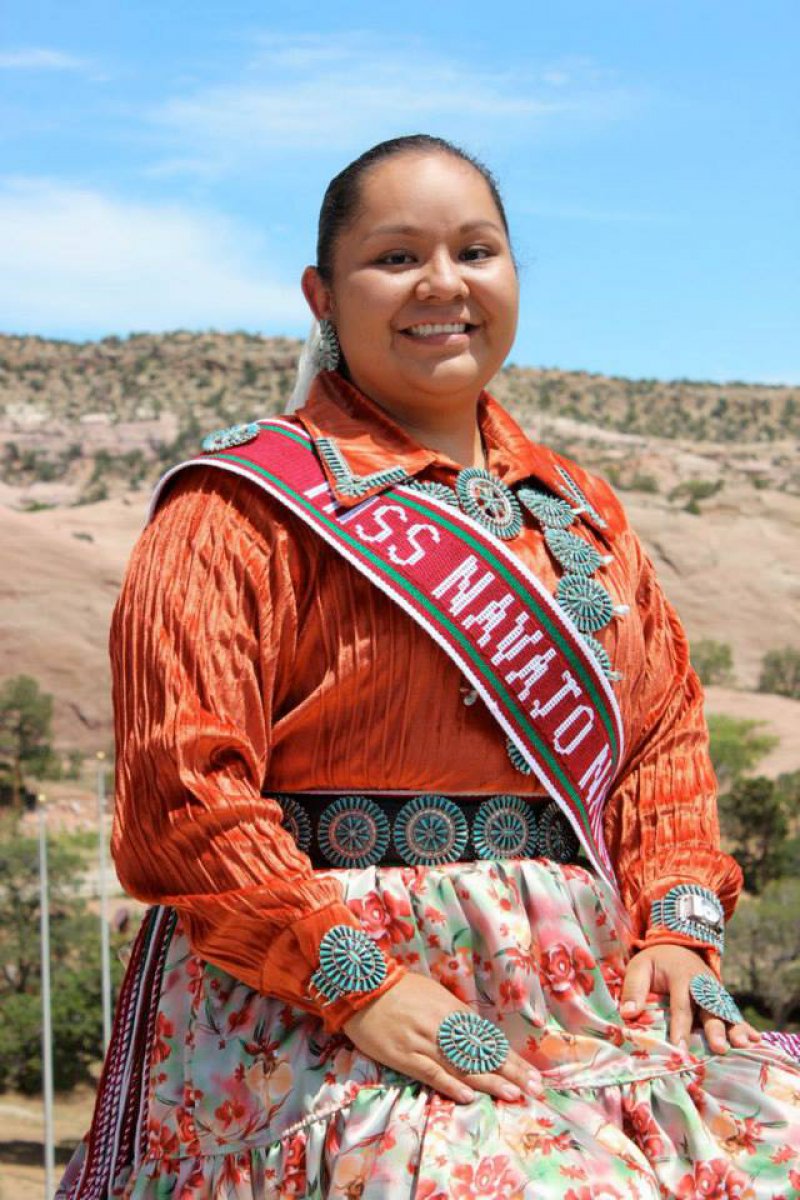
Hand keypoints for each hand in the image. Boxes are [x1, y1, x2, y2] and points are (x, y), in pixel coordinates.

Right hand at [342, 972, 540, 1104]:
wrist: (363, 987)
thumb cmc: (401, 990)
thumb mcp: (435, 995)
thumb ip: (456, 1016)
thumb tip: (479, 1035)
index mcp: (453, 1010)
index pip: (488, 1039)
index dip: (511, 1059)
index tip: (532, 1075)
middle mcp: (443, 1026)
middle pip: (481, 1053)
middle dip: (509, 1072)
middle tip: (533, 1090)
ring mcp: (423, 1041)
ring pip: (461, 1065)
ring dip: (488, 1081)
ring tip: (512, 1095)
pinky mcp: (404, 1055)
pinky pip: (430, 1072)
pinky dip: (449, 1084)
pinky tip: (467, 1096)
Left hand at [620, 944, 761, 1053]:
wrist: (678, 944)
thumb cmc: (655, 961)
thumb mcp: (639, 967)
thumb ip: (633, 989)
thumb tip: (628, 1014)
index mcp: (681, 975)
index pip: (680, 1003)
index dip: (680, 1026)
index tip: (680, 1047)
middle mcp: (702, 983)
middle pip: (709, 1008)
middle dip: (715, 1028)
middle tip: (720, 1047)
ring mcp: (714, 991)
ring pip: (725, 1010)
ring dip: (735, 1028)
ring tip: (745, 1045)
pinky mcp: (720, 997)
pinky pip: (732, 1012)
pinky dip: (744, 1025)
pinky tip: (756, 1040)